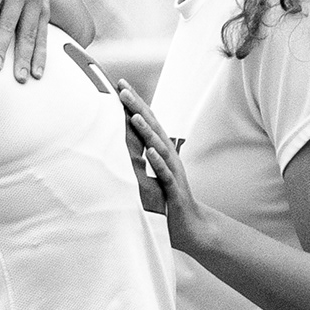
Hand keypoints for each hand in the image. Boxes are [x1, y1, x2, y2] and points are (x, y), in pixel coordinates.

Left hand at [118, 85, 204, 248]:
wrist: (191, 225)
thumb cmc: (167, 199)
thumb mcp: (150, 175)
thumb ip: (138, 158)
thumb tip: (118, 143)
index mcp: (161, 151)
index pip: (147, 122)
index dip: (134, 103)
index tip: (120, 84)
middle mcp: (168, 157)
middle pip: (153, 127)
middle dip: (138, 107)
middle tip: (122, 89)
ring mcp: (172, 172)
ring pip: (159, 147)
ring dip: (147, 131)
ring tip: (134, 115)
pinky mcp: (174, 190)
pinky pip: (165, 174)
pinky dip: (157, 162)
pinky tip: (149, 152)